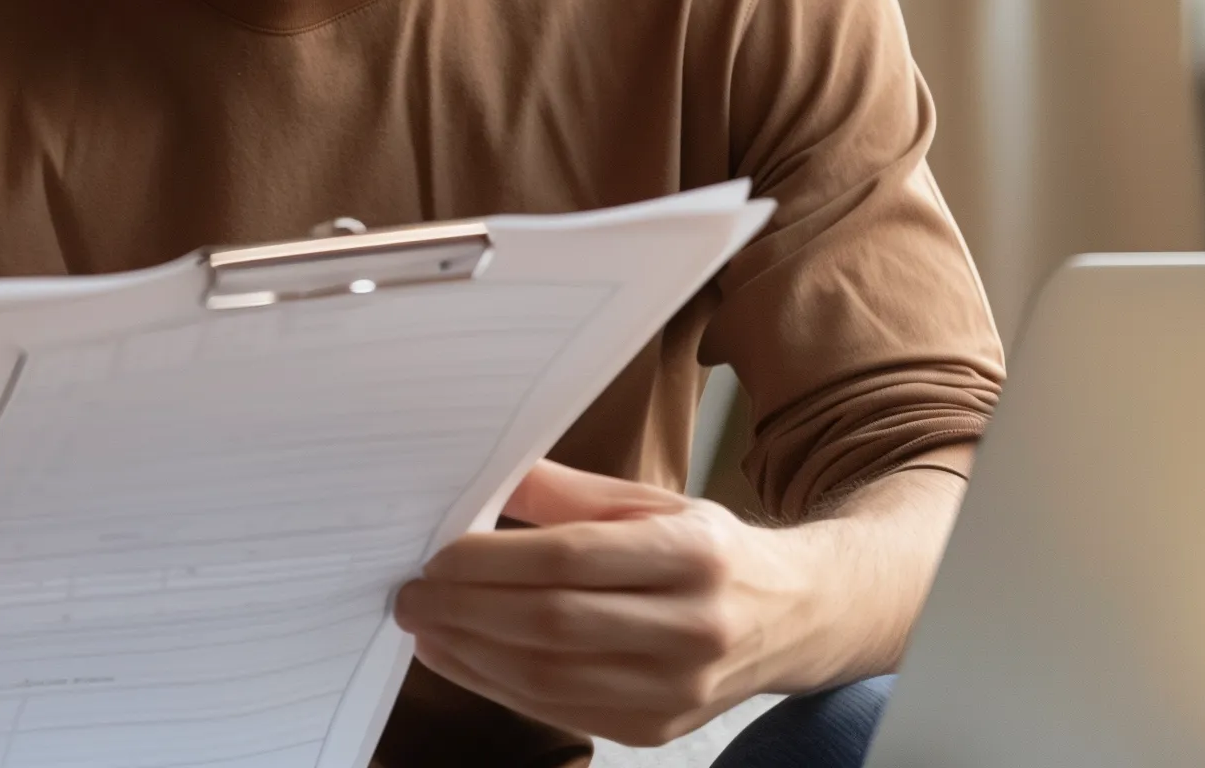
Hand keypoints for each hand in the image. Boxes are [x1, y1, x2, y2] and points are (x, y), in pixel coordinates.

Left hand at [391, 460, 811, 746]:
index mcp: (692, 552)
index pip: (569, 560)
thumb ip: (564, 493)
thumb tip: (482, 474)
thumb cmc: (707, 551)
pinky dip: (499, 688)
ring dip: (471, 656)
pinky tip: (465, 660)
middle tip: (412, 596)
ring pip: (550, 679)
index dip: (489, 562)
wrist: (793, 616)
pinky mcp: (658, 729)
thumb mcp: (650, 502)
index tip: (435, 557)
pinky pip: (560, 713)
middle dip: (465, 611)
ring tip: (427, 629)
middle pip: (553, 625)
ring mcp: (679, 688)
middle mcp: (694, 625)